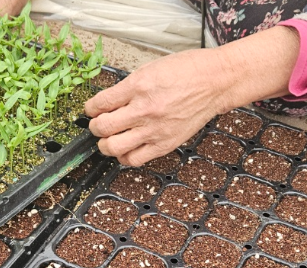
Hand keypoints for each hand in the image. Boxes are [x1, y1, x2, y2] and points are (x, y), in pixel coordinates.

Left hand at [84, 26, 300, 165]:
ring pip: (113, 147)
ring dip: (105, 144)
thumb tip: (109, 101)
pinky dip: (124, 157)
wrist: (215, 82)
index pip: (100, 103)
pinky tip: (126, 149)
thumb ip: (128, 87)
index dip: (90, 108)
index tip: (91, 110)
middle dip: (95, 127)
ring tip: (109, 139)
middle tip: (98, 124)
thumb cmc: (187, 71)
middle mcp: (143, 110)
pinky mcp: (164, 144)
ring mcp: (154, 130)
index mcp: (138, 86)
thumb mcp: (151, 69)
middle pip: (102, 127)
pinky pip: (134, 160)